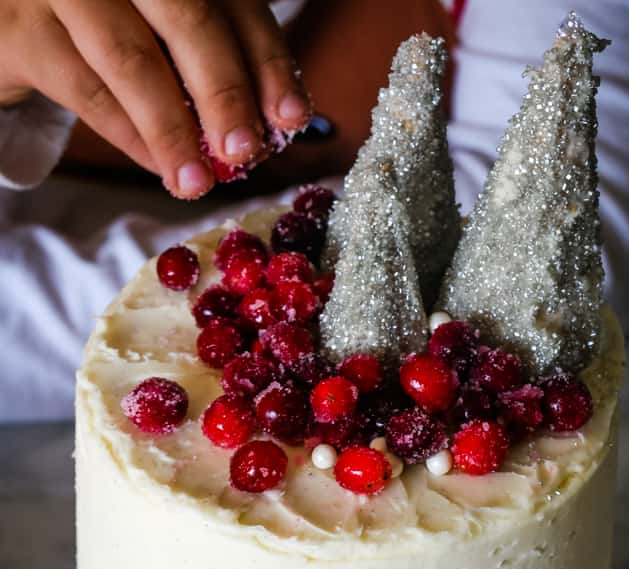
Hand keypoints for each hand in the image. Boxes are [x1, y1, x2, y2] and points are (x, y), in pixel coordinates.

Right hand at [0, 0, 310, 197]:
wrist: (5, 20)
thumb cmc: (95, 30)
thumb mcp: (157, 30)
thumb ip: (207, 62)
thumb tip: (266, 129)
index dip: (267, 60)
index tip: (292, 118)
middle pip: (188, 17)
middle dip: (225, 93)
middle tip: (245, 153)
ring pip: (133, 60)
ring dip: (174, 131)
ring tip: (199, 182)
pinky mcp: (20, 29)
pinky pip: (87, 90)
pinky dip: (130, 136)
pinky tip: (159, 166)